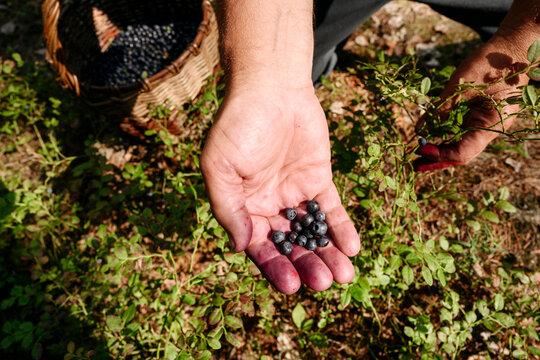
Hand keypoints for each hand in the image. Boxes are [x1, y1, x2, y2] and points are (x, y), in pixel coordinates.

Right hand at [201, 86, 359, 293]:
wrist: (272, 88)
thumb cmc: (239, 125)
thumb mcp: (221, 167)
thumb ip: (229, 208)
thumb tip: (240, 247)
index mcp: (243, 208)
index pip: (259, 247)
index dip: (275, 267)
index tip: (292, 285)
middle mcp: (268, 206)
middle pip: (289, 245)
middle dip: (306, 265)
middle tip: (323, 282)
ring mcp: (294, 194)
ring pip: (312, 232)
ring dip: (327, 254)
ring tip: (344, 274)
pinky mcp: (318, 180)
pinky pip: (331, 209)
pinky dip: (341, 228)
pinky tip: (352, 247)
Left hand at [414, 35, 530, 171]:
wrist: (510, 48)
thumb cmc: (490, 64)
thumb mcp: (461, 86)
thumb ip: (441, 109)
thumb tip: (419, 130)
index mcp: (493, 124)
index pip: (464, 151)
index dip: (440, 154)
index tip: (420, 148)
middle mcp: (489, 129)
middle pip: (461, 153)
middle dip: (437, 159)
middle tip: (414, 164)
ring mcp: (483, 123)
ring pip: (458, 144)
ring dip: (438, 150)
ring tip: (417, 154)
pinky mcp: (476, 116)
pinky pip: (458, 131)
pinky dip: (442, 135)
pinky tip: (426, 138)